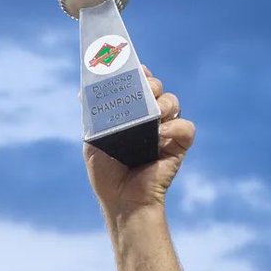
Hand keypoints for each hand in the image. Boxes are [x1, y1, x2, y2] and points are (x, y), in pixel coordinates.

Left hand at [83, 69, 194, 214]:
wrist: (122, 201)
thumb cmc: (107, 174)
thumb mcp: (93, 141)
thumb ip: (93, 117)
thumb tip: (83, 92)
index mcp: (131, 114)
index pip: (139, 84)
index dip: (138, 73)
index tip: (132, 68)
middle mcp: (151, 119)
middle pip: (156, 87)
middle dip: (150, 83)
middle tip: (143, 88)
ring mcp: (166, 132)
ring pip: (172, 101)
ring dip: (163, 101)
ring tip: (153, 112)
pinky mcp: (179, 147)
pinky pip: (186, 127)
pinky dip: (175, 127)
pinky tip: (160, 134)